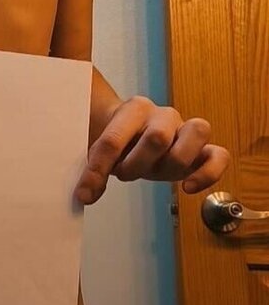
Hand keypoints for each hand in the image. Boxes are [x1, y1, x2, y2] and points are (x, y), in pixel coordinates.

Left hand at [74, 96, 229, 204]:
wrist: (134, 137)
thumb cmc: (118, 142)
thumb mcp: (99, 151)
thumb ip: (92, 168)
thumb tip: (84, 196)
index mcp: (133, 108)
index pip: (114, 138)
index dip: (98, 168)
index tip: (86, 192)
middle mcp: (163, 115)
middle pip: (157, 137)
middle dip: (135, 165)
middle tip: (123, 174)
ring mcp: (185, 130)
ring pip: (196, 133)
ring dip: (171, 163)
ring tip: (153, 174)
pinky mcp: (202, 150)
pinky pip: (219, 155)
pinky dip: (208, 173)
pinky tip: (188, 187)